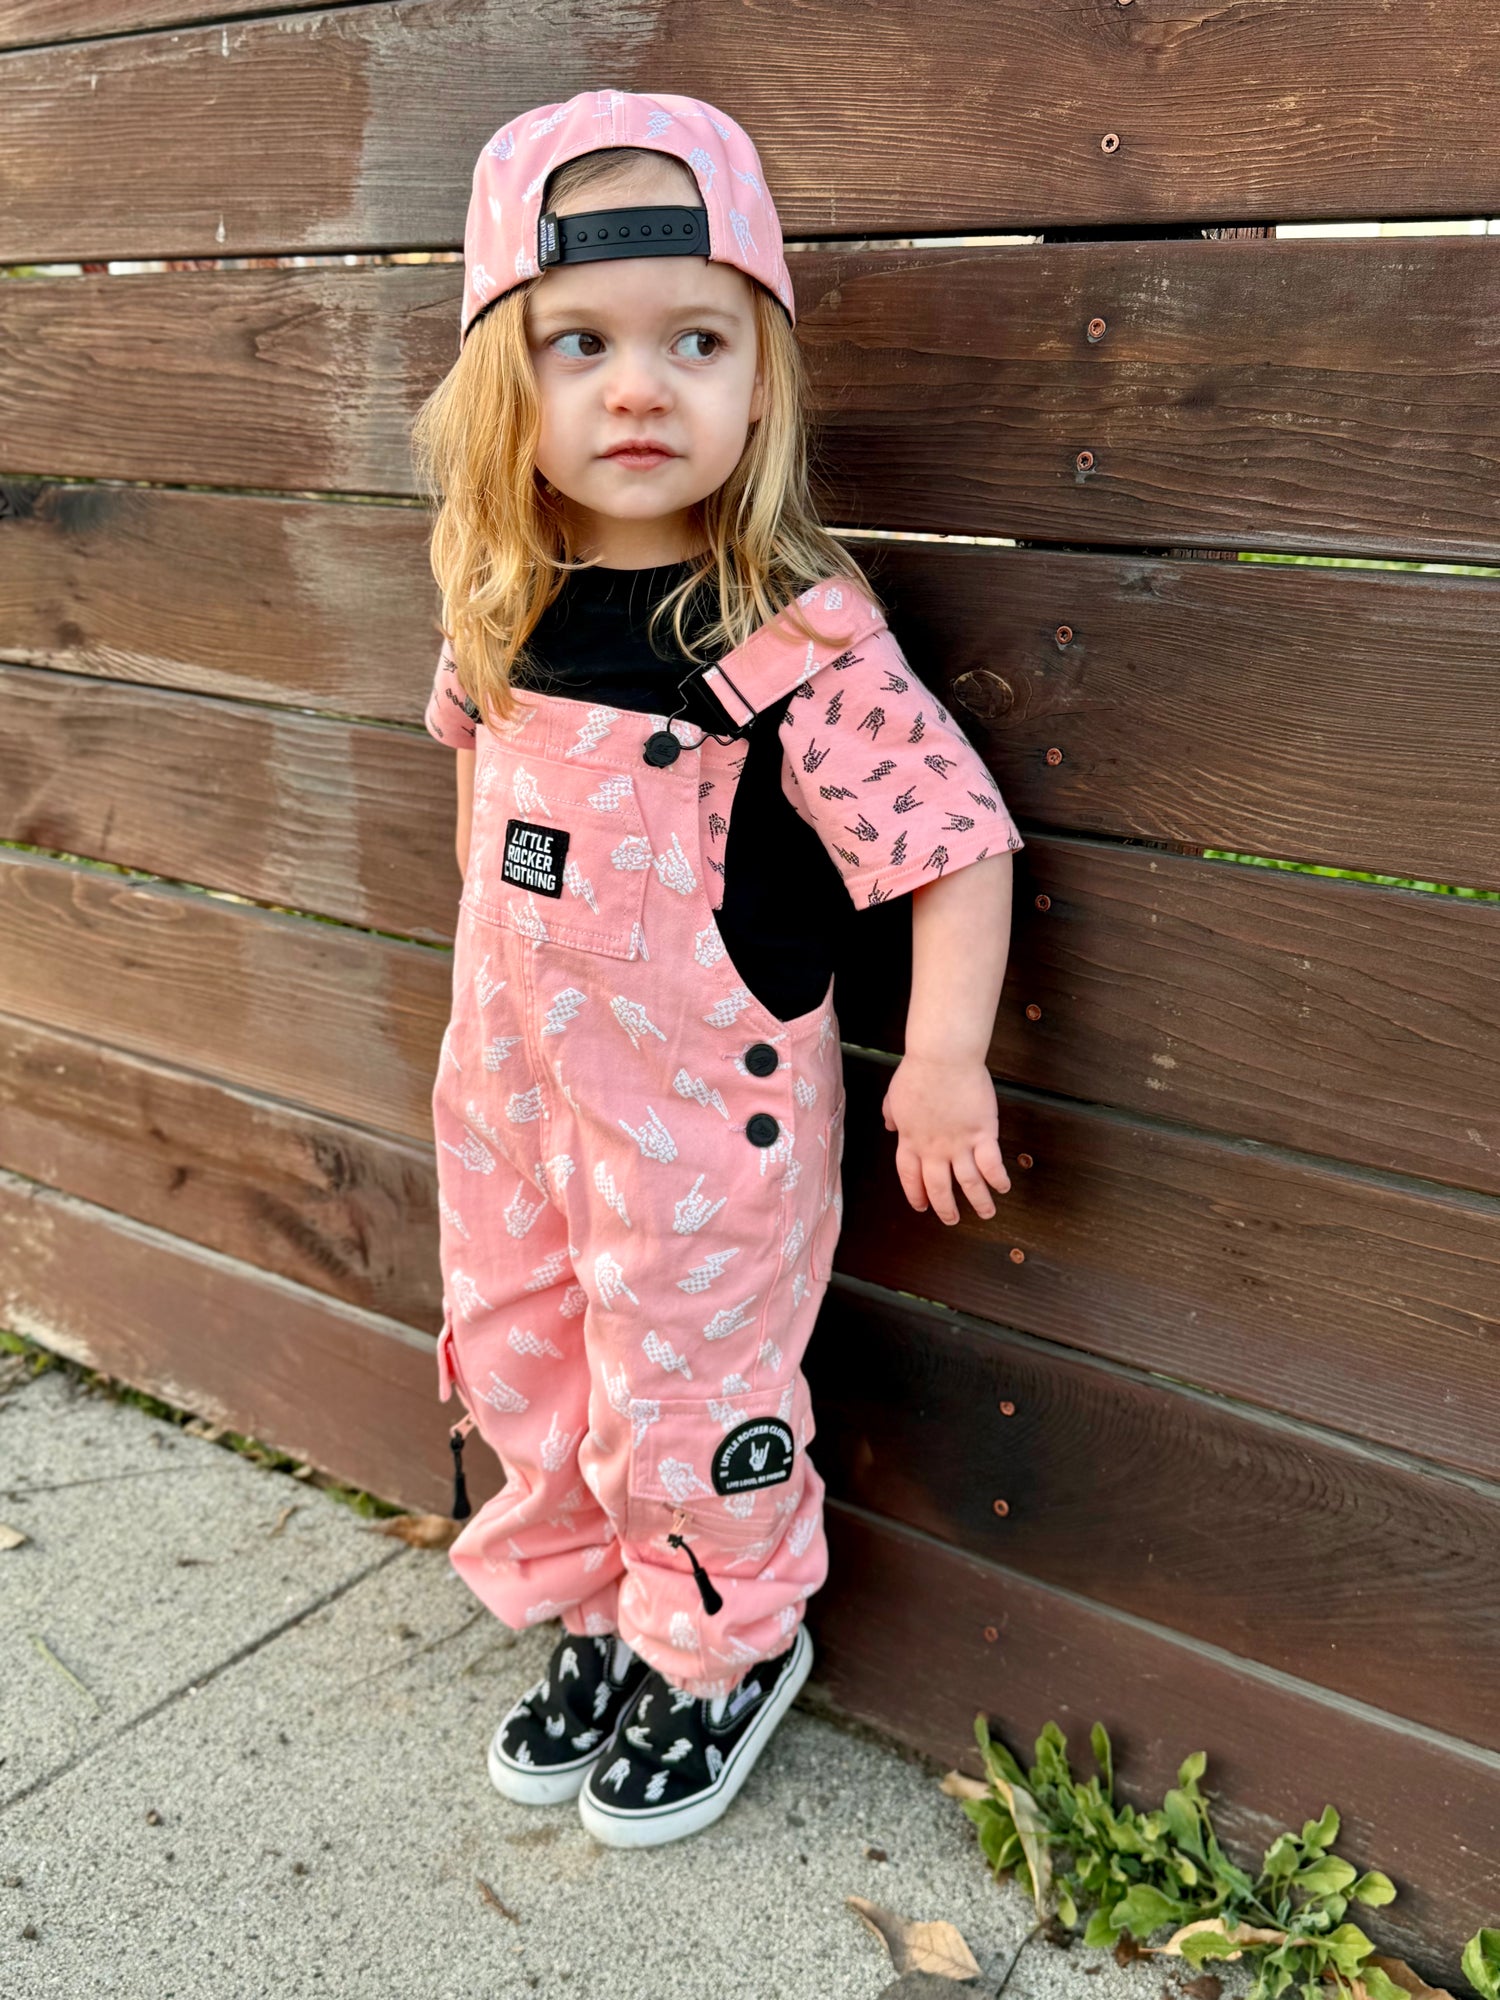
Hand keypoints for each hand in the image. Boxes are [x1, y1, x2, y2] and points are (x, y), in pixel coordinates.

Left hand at [881, 1052, 1011, 1223]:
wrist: (942, 1058)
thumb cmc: (918, 1072)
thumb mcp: (894, 1096)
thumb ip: (892, 1114)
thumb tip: (889, 1125)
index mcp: (910, 1140)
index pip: (910, 1176)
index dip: (915, 1194)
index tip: (921, 1205)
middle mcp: (934, 1149)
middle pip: (939, 1188)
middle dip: (945, 1208)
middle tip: (951, 1219)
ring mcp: (960, 1144)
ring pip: (969, 1184)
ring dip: (978, 1202)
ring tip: (986, 1213)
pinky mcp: (983, 1134)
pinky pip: (992, 1165)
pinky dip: (998, 1180)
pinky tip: (1003, 1188)